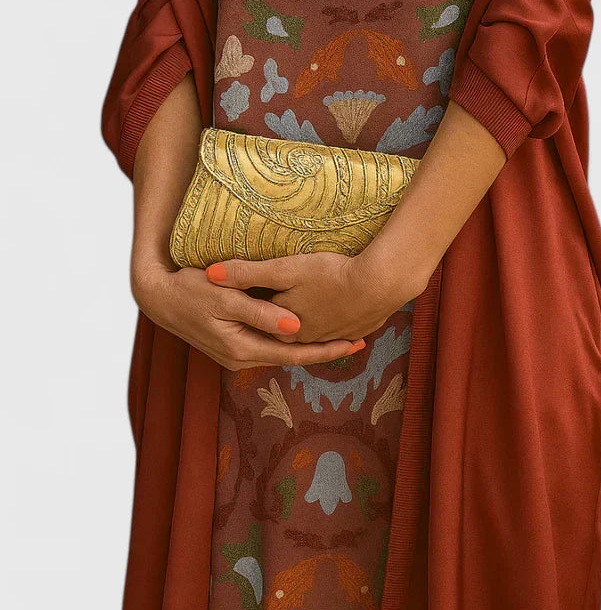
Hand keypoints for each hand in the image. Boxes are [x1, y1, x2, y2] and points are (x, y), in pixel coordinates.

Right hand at [131, 262, 365, 369]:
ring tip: (341, 336)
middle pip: (292, 357)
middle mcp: (241, 359)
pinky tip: (307, 331)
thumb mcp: (225, 298)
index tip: (354, 343)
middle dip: (324, 351)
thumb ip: (261, 313)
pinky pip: (270, 345)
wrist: (158, 297)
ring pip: (282, 352)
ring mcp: (236, 354)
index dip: (326, 350)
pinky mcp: (234, 345)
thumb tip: (296, 327)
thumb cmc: (191, 289)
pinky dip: (291, 341)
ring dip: (309, 346)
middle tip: (359, 341)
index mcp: (242, 349)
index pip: (294, 354)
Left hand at [204, 250, 421, 344]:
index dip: (250, 310)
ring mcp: (334, 336)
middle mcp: (308, 339)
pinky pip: (336, 328)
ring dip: (306, 323)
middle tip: (263, 307)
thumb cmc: (331, 275)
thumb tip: (211, 275)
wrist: (381, 283)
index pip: (261, 324)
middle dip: (276, 321)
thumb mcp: (285, 270)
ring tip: (299, 311)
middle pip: (286, 330)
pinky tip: (335, 312)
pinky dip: (331, 323)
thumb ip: (249, 274)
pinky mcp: (356, 328)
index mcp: (287, 331)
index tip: (238, 296)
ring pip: (312, 330)